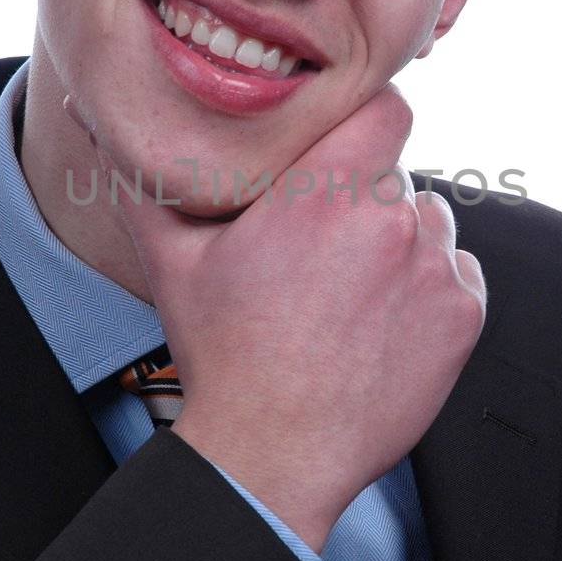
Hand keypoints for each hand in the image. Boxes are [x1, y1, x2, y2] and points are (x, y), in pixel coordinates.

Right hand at [119, 85, 485, 550]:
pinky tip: (379, 322)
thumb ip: (147, 176)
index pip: (386, 105)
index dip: (368, 118)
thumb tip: (98, 114)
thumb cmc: (220, 355)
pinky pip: (458, 271)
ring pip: (428, 221)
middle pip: (395, 173)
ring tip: (348, 292)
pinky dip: (429, 288)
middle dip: (363, 197)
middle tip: (321, 248)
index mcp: (323, 191)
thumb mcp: (171, 259)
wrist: (272, 455)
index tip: (343, 144)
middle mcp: (389, 219)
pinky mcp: (463, 315)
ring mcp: (434, 268)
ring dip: (401, 241)